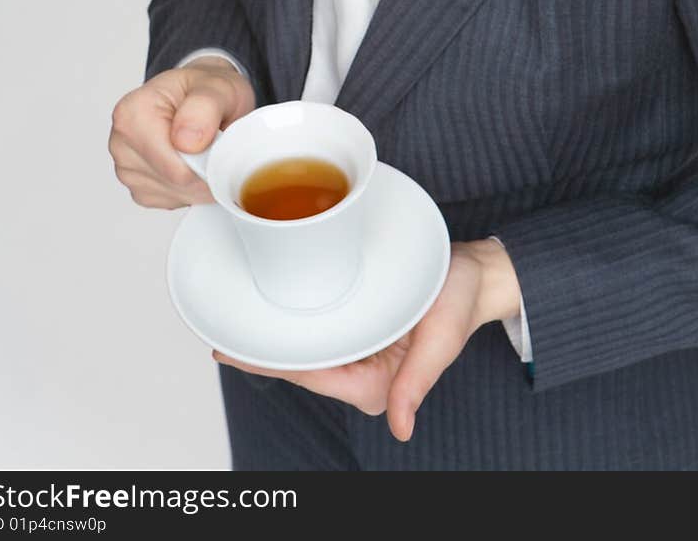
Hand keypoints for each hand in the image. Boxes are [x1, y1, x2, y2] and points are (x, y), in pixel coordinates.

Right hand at [108, 57, 256, 207]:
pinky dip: (190, 188)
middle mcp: (122, 143)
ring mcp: (127, 169)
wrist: (200, 95)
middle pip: (176, 183)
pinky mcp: (138, 187)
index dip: (208, 162)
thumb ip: (204, 107)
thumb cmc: (205, 89)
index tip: (220, 141)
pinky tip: (192, 161)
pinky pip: (172, 200)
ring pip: (176, 194)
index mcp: (132, 113)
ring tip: (202, 149)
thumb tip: (186, 141)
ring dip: (199, 180)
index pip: (176, 167)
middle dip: (204, 172)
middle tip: (216, 144)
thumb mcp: (217, 86)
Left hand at [212, 237, 521, 442]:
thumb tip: (400, 427)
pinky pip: (324, 326)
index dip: (269, 364)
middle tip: (220, 330)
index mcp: (377, 384)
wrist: (477, 271)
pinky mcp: (364, 327)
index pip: (310, 375)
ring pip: (310, 345)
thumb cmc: (461, 299)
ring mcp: (363, 348)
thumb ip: (418, 382)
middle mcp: (365, 371)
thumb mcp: (442, 337)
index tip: (232, 352)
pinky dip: (299, 319)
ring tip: (239, 317)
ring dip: (279, 333)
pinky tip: (277, 305)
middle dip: (264, 351)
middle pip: (302, 363)